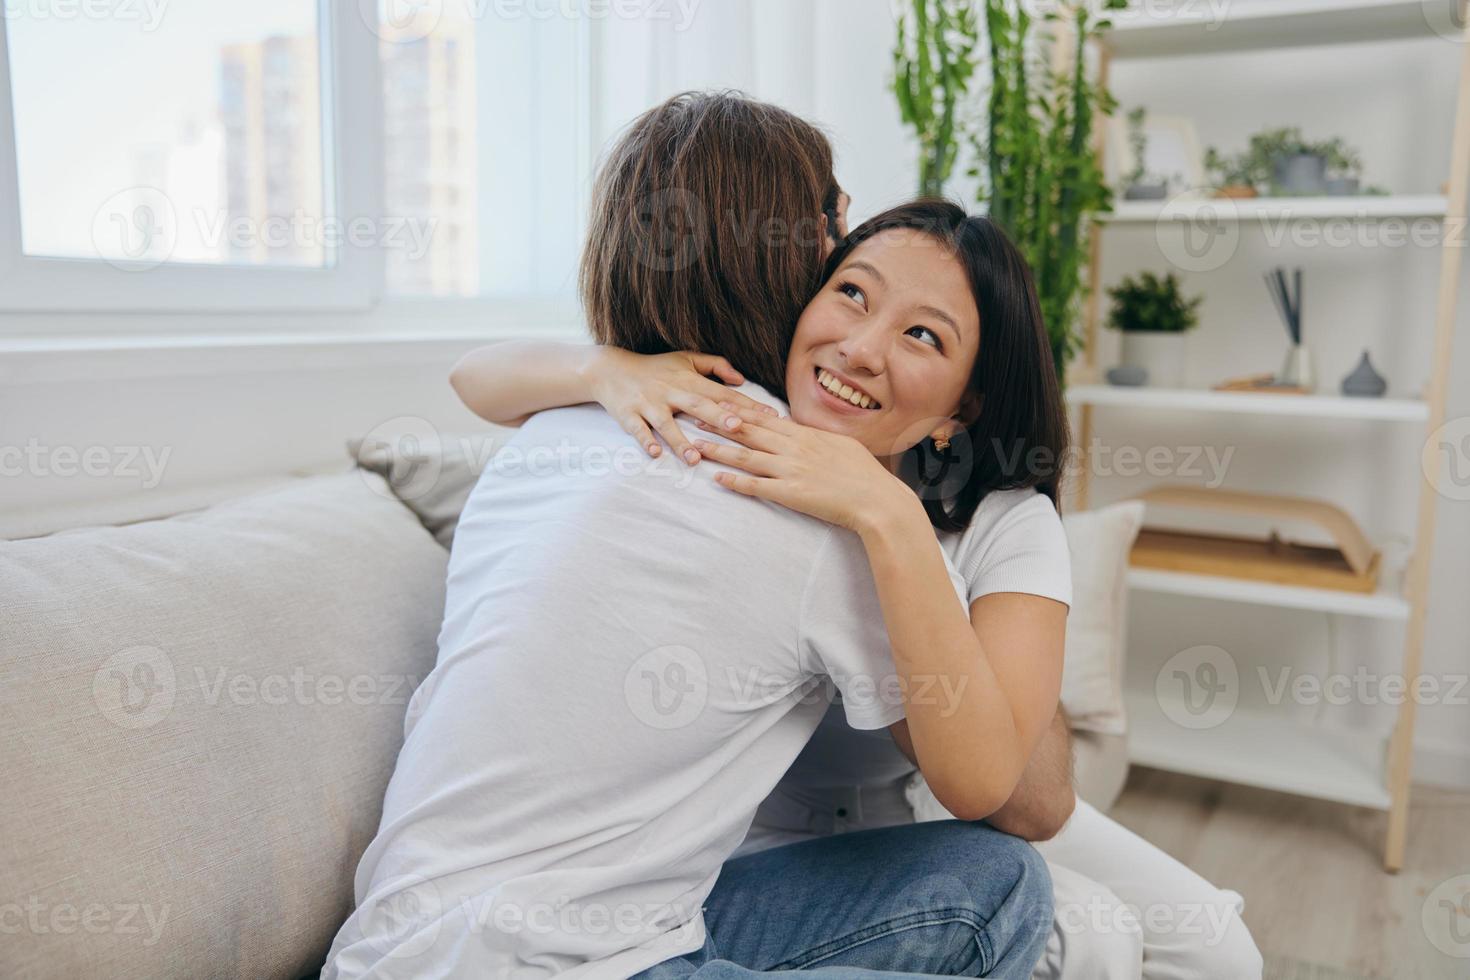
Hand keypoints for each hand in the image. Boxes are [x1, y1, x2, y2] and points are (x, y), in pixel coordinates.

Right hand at [583, 349, 777, 463]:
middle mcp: (671, 391)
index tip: (768, 416)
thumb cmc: (655, 367)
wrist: (610, 369)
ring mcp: (649, 404)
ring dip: (680, 441)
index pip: (722, 393)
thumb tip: (741, 379)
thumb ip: (716, 365)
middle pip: (698, 405)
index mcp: (688, 379)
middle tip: (738, 428)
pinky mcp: (629, 415)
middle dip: (718, 417)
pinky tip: (655, 453)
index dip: (745, 404)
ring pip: (666, 424)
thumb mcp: (685, 358)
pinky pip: (638, 430)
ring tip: (694, 459)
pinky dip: (645, 441)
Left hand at [692, 403, 917, 533]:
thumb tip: (799, 430)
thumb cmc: (863, 474)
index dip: (738, 410)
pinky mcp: (790, 493)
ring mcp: (790, 470)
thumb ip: (815, 437)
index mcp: (806, 435)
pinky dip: (735, 482)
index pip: (764, 418)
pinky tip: (717, 480)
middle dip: (719, 423)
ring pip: (746, 457)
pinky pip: (756, 486)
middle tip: (694, 415)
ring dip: (719, 451)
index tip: (718, 402)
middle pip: (749, 432)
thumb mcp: (840, 444)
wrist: (876, 499)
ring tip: (696, 446)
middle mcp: (794, 448)